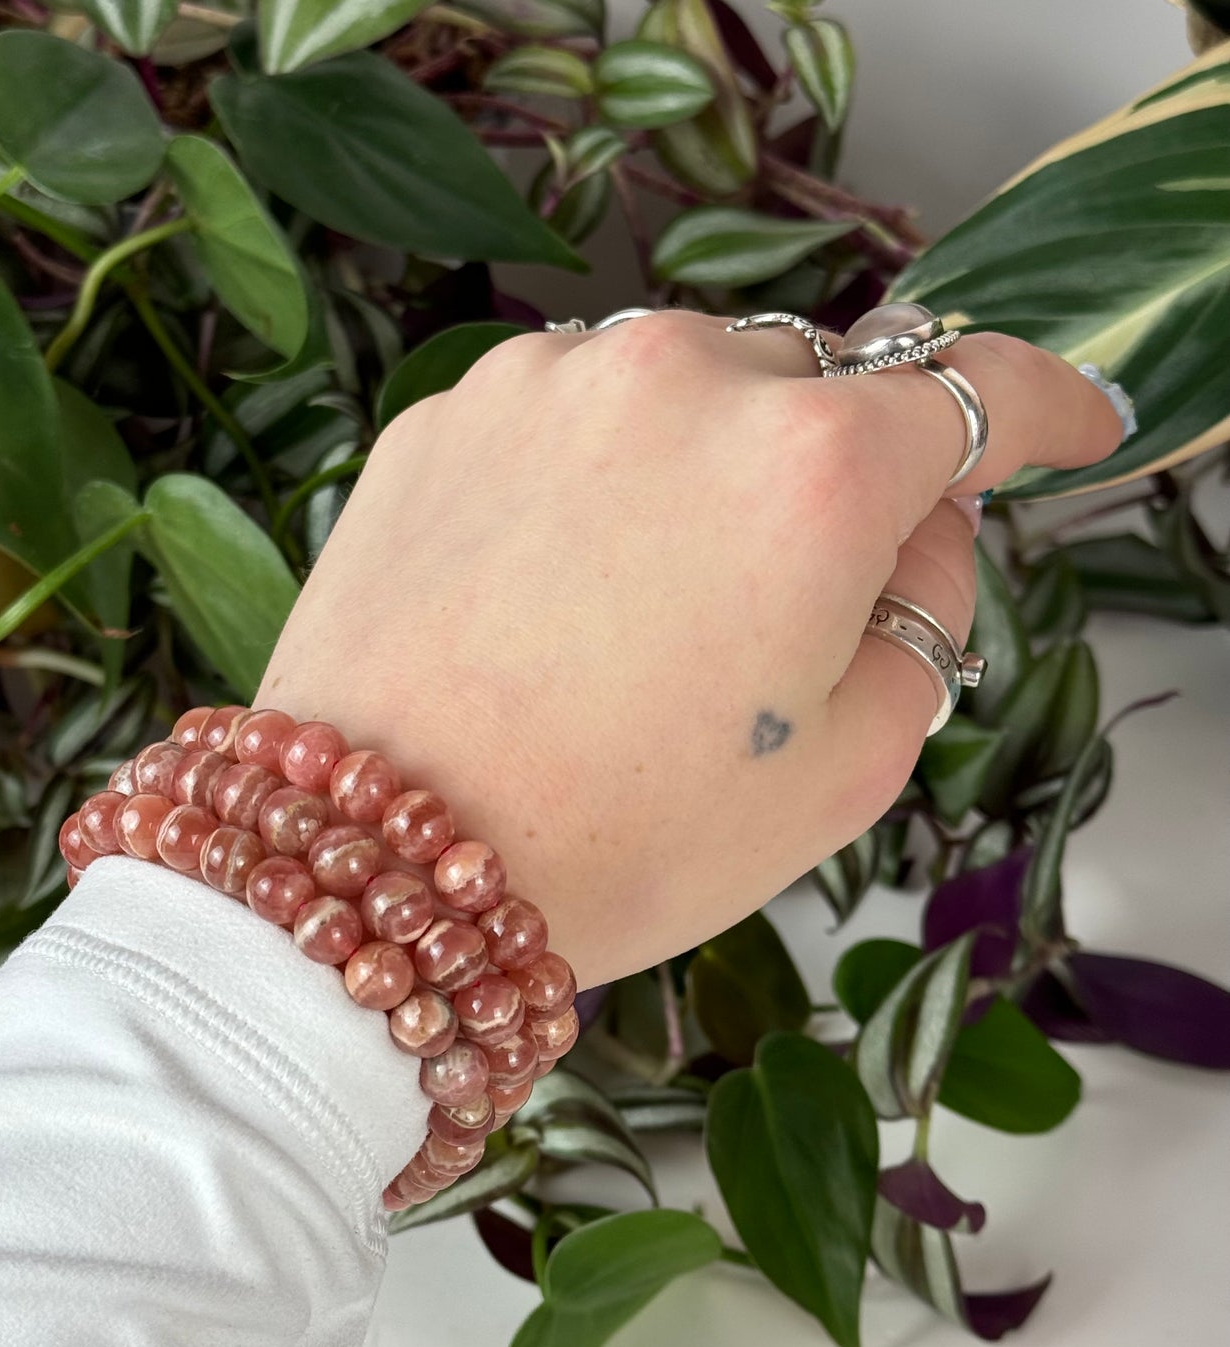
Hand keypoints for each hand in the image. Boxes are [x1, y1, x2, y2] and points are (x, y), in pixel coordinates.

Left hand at [259, 311, 1122, 988]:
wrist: (383, 861)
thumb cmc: (620, 838)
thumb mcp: (848, 766)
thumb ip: (926, 613)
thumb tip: (919, 526)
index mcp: (812, 469)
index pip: (977, 389)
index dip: (1041, 409)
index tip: (1067, 425)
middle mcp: (679, 380)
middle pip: (821, 390)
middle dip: (834, 477)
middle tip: (784, 605)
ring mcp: (546, 383)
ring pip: (687, 386)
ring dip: (703, 467)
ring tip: (644, 611)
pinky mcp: (446, 412)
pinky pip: (569, 412)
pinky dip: (594, 472)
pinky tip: (554, 587)